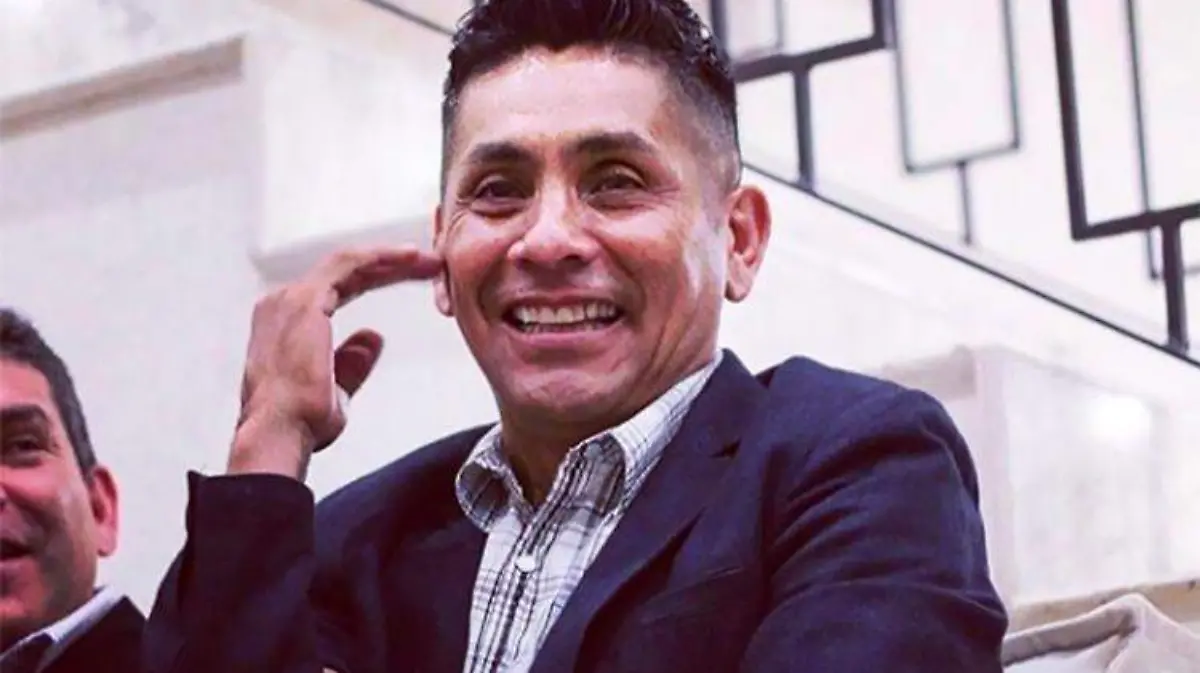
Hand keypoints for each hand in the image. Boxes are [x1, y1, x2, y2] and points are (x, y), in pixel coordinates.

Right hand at [228, 246, 442, 478]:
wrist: (281, 432)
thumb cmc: (299, 421)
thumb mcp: (335, 389)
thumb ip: (352, 362)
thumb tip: (372, 338)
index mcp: (285, 322)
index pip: (338, 288)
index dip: (375, 280)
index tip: (409, 278)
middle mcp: (283, 304)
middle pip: (345, 272)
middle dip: (389, 267)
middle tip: (426, 265)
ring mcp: (292, 299)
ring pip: (349, 263)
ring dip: (389, 259)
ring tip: (425, 260)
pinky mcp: (306, 300)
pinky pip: (348, 264)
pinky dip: (379, 257)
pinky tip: (408, 258)